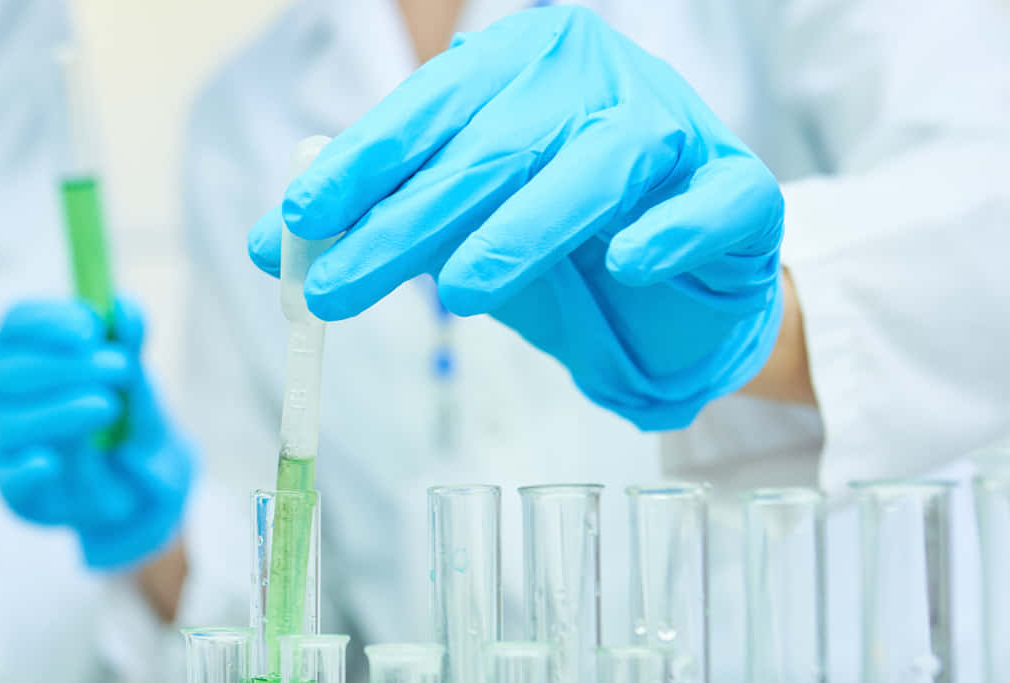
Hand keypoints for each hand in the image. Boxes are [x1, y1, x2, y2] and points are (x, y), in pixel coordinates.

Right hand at [0, 298, 194, 569]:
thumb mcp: (136, 380)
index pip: (15, 323)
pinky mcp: (11, 486)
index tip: (92, 329)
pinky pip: (11, 478)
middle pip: (9, 370)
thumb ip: (130, 343)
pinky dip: (29, 469)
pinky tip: (53, 463)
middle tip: (120, 367)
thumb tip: (125, 309)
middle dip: (67, 366)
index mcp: (21, 350)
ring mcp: (0, 440)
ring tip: (108, 407)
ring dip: (61, 411)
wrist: (136, 482)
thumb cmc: (124, 415)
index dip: (49, 321)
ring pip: (11, 422)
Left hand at [249, 6, 783, 430]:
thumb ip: (373, 218)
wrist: (689, 272)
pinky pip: (712, 204)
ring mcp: (676, 126)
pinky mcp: (742, 191)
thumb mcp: (456, 220)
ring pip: (595, 166)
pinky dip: (669, 230)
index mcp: (521, 62)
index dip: (360, 165)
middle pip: (492, 146)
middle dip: (406, 224)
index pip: (427, 109)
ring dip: (523, 229)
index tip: (300, 221)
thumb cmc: (561, 231)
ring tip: (461, 293)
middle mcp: (597, 76)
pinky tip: (627, 262)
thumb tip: (267, 246)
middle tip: (338, 289)